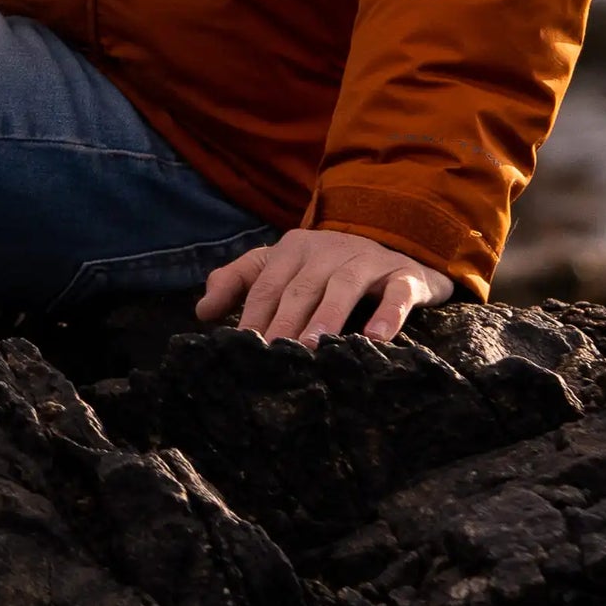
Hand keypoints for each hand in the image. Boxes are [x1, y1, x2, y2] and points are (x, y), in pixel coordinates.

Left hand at [196, 227, 453, 342]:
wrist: (398, 249)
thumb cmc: (329, 268)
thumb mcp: (283, 268)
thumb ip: (240, 282)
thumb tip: (202, 311)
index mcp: (294, 248)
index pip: (266, 285)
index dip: (251, 316)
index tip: (240, 349)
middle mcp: (328, 249)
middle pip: (300, 288)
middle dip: (283, 322)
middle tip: (271, 356)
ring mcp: (367, 259)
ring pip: (342, 287)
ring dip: (326, 316)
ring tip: (312, 346)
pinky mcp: (404, 275)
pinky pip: (397, 293)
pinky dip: (388, 313)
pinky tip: (377, 338)